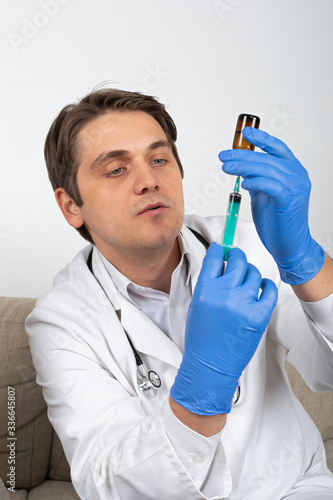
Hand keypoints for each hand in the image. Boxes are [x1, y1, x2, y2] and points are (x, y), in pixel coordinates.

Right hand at [170, 244, 276, 414]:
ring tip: (246, 281)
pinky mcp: (259, 315)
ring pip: (253, 273)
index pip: (214, 258)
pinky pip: (269, 289)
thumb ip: (208, 284)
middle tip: (236, 259)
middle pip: (237, 260)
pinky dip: (266, 285)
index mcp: (205, 290)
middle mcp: (224, 293)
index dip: (219, 250)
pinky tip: (261, 288)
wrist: (210, 365)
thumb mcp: (196, 305)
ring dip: (250, 273)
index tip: (221, 249)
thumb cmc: (202, 339)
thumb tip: (219, 264)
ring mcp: (243, 303)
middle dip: (237, 256)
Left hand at [219, 127, 324, 283]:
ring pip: (266, 169)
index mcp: (293, 171)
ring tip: (226, 167)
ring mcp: (296, 187)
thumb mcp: (263, 193)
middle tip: (224, 156)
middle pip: (266, 158)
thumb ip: (256, 178)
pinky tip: (244, 183)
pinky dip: (255, 182)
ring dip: (243, 166)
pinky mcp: (289, 200)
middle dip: (242, 155)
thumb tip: (241, 166)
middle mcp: (297, 175)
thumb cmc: (277, 220)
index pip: (277, 148)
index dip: (261, 139)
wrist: (289, 243)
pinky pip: (269, 185)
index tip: (245, 133)